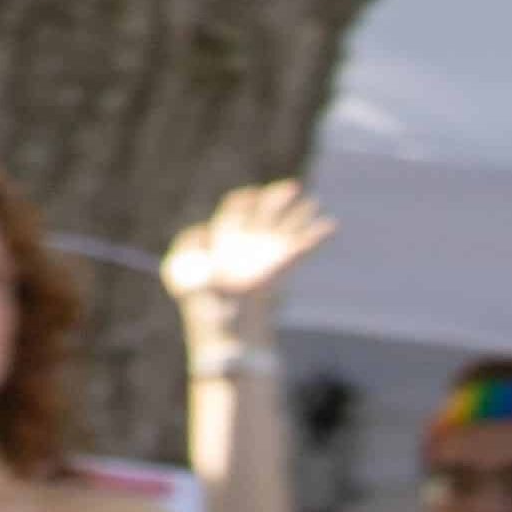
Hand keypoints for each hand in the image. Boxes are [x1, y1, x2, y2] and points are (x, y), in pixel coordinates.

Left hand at [158, 177, 334, 326]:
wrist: (225, 323)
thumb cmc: (202, 300)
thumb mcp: (181, 272)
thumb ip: (188, 249)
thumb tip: (200, 231)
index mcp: (225, 240)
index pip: (236, 210)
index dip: (244, 200)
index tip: (252, 195)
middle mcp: (249, 243)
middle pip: (265, 213)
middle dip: (278, 198)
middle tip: (292, 188)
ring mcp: (268, 254)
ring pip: (287, 227)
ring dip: (301, 213)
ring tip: (315, 202)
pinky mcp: (282, 265)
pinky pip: (302, 247)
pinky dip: (317, 236)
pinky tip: (330, 225)